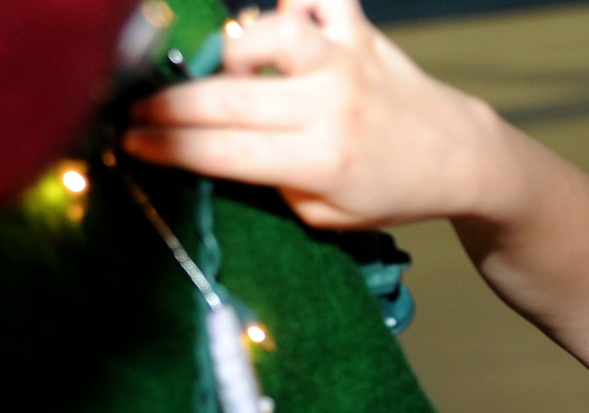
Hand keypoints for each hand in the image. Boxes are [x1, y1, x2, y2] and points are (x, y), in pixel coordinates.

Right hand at [122, 0, 509, 228]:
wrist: (460, 157)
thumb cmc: (388, 192)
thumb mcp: (327, 215)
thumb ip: (273, 184)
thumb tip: (215, 148)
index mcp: (321, 161)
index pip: (225, 152)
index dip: (168, 146)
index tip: (128, 142)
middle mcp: (330, 105)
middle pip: (230, 98)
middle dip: (170, 105)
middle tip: (134, 108)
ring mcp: (345, 62)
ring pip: (270, 34)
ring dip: (233, 49)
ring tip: (222, 70)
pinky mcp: (360, 32)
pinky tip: (280, 12)